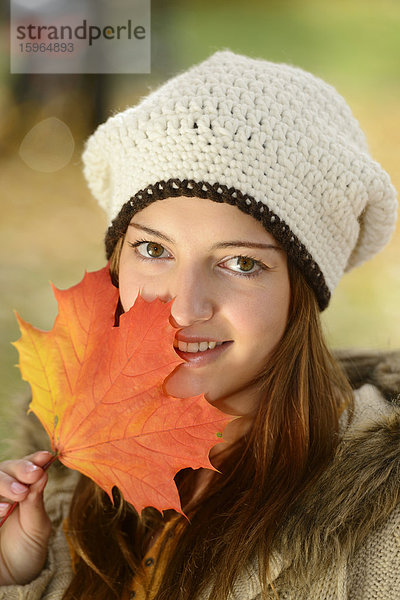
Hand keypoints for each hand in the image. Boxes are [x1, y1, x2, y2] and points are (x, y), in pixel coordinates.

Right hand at [0, 451, 51, 584]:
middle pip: (3, 469)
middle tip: (33, 475)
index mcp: (21, 488)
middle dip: (19, 469)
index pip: (25, 466)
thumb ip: (36, 502)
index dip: (33, 459)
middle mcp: (2, 492)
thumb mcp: (37, 527)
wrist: (10, 580)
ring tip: (19, 494)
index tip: (45, 457)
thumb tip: (43, 472)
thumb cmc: (26, 550)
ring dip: (4, 483)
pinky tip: (4, 511)